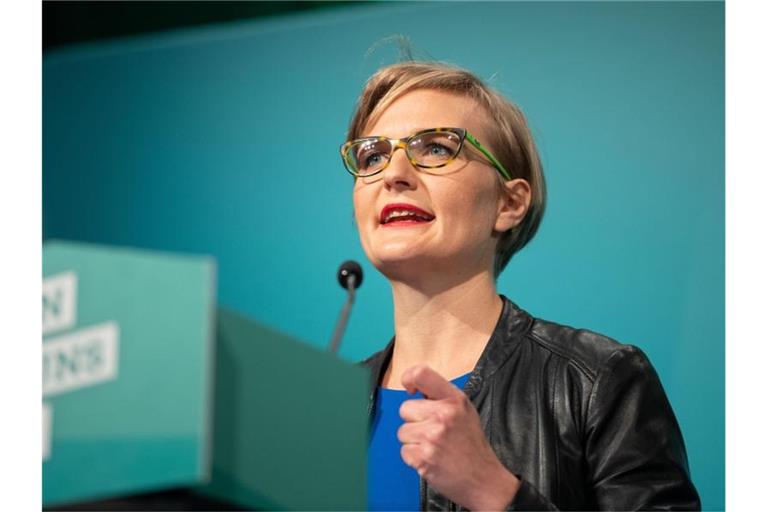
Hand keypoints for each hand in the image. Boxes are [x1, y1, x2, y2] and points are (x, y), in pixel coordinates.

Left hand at [398, 364, 520, 510]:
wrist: (484, 479)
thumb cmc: (472, 444)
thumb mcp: (465, 411)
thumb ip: (442, 397)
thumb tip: (414, 386)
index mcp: (454, 400)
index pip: (421, 374)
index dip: (409, 378)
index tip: (411, 389)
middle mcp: (443, 415)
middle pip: (405, 408)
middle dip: (414, 421)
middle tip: (433, 431)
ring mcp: (432, 437)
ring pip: (402, 431)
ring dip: (414, 441)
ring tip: (434, 446)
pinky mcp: (423, 457)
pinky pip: (404, 451)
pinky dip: (414, 457)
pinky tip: (431, 458)